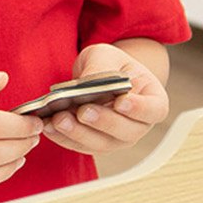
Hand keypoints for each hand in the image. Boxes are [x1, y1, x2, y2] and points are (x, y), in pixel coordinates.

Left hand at [40, 43, 167, 155]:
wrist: (101, 76)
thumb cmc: (110, 64)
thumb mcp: (107, 56)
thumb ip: (101, 67)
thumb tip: (88, 84)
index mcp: (152, 100)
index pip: (154, 110)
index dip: (139, 109)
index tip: (121, 102)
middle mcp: (138, 126)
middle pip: (126, 131)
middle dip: (102, 122)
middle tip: (82, 110)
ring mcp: (118, 139)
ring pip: (102, 143)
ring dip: (79, 133)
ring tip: (58, 119)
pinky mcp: (95, 145)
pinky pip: (81, 146)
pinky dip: (64, 138)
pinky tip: (48, 126)